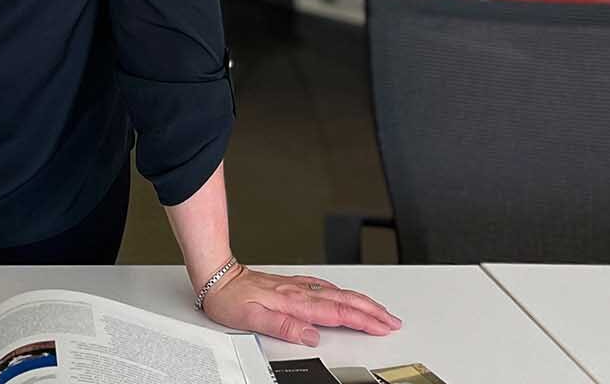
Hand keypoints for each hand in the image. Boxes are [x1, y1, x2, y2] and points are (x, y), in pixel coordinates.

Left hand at [200, 264, 402, 346]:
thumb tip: (311, 334)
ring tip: (380, 311)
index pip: (337, 313)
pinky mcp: (292, 284)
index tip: (383, 327)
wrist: (217, 276)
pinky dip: (344, 294)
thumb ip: (284, 326)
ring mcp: (298, 286)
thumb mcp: (251, 318)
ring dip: (362, 302)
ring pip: (339, 293)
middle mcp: (299, 292)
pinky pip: (326, 288)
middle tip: (392, 321)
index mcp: (294, 302)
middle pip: (345, 301)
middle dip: (372, 311)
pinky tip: (347, 296)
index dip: (363, 320)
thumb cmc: (229, 298)